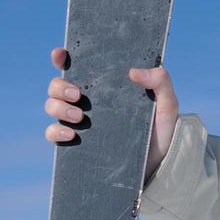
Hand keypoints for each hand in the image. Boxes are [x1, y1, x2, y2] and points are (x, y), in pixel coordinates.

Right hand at [44, 47, 180, 184]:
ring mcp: (80, 122)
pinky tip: (71, 135)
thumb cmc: (162, 130)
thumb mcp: (167, 104)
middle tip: (78, 95)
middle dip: (59, 86)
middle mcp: (89, 102)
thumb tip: (134, 71)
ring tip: (79, 117)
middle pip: (58, 85)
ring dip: (58, 107)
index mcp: (107, 87)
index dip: (64, 57)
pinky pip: (52, 133)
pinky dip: (55, 132)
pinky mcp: (75, 143)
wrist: (158, 166)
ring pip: (52, 106)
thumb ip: (160, 82)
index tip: (60, 54)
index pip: (79, 66)